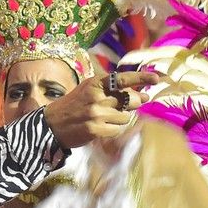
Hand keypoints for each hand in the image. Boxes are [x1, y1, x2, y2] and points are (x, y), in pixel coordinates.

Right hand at [43, 70, 157, 148]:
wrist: (52, 124)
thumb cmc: (74, 105)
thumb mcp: (90, 90)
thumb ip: (114, 91)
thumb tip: (143, 96)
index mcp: (95, 83)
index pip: (122, 78)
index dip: (141, 78)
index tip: (156, 79)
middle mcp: (97, 97)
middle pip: (129, 100)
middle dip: (132, 104)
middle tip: (121, 106)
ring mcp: (96, 114)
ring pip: (125, 116)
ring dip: (120, 118)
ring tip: (105, 118)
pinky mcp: (96, 129)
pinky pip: (118, 129)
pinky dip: (113, 129)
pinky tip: (102, 127)